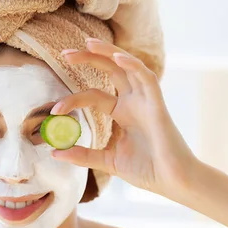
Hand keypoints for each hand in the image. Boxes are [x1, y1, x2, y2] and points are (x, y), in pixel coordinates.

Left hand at [51, 38, 197, 197]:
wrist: (173, 183)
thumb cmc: (147, 171)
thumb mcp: (108, 161)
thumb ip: (83, 155)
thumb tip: (54, 153)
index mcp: (122, 113)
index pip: (93, 95)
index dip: (73, 99)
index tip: (54, 110)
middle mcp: (133, 102)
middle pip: (110, 70)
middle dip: (89, 58)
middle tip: (65, 54)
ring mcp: (146, 101)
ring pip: (127, 66)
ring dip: (108, 52)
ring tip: (88, 44)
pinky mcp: (158, 105)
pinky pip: (147, 78)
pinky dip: (132, 65)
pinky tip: (116, 57)